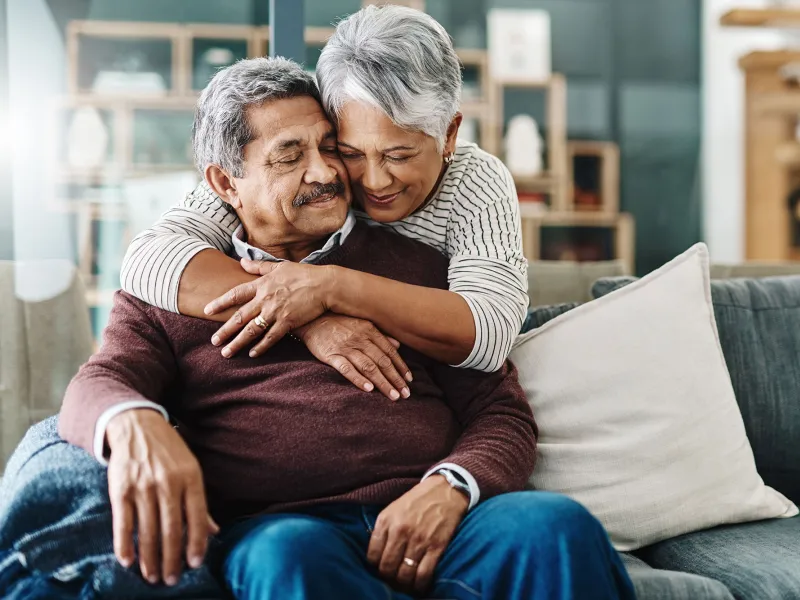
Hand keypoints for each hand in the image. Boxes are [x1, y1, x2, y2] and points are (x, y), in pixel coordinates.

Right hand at [106, 409, 218, 585]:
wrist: (137, 425)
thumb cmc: (169, 451)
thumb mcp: (191, 469)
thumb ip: (199, 502)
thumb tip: (214, 532)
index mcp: (191, 477)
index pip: (197, 517)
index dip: (197, 543)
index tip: (195, 564)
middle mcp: (168, 483)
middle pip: (171, 529)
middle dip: (172, 558)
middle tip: (171, 580)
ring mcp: (143, 486)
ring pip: (147, 530)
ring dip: (149, 558)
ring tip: (152, 576)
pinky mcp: (120, 488)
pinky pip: (123, 522)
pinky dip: (124, 544)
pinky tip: (128, 561)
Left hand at [205, 259, 332, 357]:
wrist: (324, 285)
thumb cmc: (303, 274)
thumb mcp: (279, 266)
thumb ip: (259, 266)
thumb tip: (242, 261)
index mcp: (262, 284)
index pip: (235, 294)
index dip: (220, 302)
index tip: (207, 310)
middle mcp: (265, 299)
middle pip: (240, 317)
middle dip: (225, 330)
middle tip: (213, 341)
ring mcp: (276, 312)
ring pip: (252, 330)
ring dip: (237, 343)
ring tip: (226, 352)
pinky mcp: (288, 322)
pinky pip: (271, 337)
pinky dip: (261, 347)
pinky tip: (252, 354)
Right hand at [295, 314, 411, 400]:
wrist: (311, 318)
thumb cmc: (338, 322)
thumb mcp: (361, 323)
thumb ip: (380, 335)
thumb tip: (398, 345)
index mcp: (370, 331)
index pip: (390, 352)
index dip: (401, 367)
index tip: (409, 380)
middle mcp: (360, 339)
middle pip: (382, 362)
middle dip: (396, 379)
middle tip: (406, 394)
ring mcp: (346, 348)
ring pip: (369, 367)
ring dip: (383, 382)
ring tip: (393, 396)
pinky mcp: (331, 355)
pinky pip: (347, 368)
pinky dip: (358, 379)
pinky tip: (368, 389)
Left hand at [367, 475, 468, 594]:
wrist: (445, 490)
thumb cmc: (417, 500)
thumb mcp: (393, 508)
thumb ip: (383, 529)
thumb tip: (376, 553)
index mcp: (386, 520)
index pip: (372, 555)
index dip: (375, 566)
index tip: (381, 568)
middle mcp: (400, 531)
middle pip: (387, 568)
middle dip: (388, 577)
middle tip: (393, 578)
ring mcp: (418, 540)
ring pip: (404, 574)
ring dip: (404, 583)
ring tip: (405, 583)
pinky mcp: (436, 547)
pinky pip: (424, 574)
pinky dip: (420, 585)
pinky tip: (419, 585)